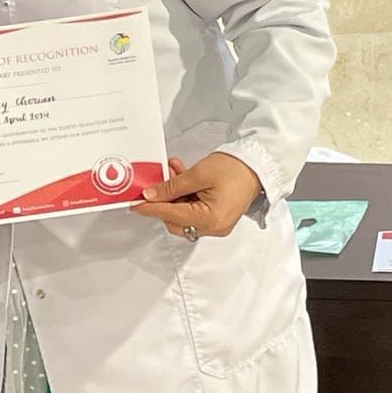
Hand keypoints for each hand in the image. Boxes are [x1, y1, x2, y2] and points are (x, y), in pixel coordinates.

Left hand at [132, 152, 261, 239]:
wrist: (256, 164)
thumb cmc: (234, 168)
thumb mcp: (198, 174)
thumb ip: (172, 186)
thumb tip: (151, 195)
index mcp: (211, 220)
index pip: (171, 215)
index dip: (150, 208)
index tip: (134, 203)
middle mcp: (214, 228)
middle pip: (176, 220)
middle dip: (163, 200)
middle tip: (154, 182)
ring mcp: (216, 224)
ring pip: (184, 214)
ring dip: (174, 195)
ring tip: (171, 171)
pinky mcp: (217, 216)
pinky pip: (194, 210)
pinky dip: (185, 195)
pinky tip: (181, 176)